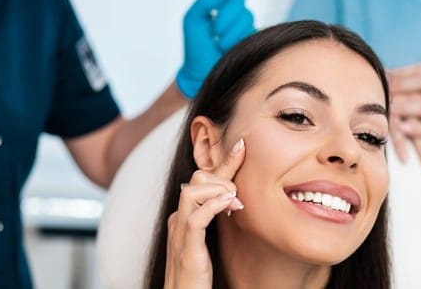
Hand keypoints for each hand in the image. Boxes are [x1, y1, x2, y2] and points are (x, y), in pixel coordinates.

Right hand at [164, 139, 245, 288]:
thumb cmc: (198, 273)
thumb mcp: (209, 240)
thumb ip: (216, 218)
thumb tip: (235, 200)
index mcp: (184, 216)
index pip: (202, 179)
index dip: (223, 162)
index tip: (242, 146)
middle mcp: (179, 220)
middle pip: (195, 179)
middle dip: (221, 175)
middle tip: (240, 192)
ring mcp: (180, 233)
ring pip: (191, 192)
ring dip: (218, 189)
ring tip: (235, 201)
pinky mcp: (187, 249)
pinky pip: (195, 219)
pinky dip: (213, 206)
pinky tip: (229, 205)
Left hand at [177, 0, 254, 98]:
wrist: (202, 75)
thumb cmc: (196, 49)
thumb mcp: (193, 20)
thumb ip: (206, 2)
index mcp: (219, 8)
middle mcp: (234, 16)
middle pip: (239, 2)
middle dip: (226, 15)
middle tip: (214, 31)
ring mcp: (245, 29)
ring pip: (247, 17)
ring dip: (231, 32)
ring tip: (219, 45)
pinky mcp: (253, 42)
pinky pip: (252, 32)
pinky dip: (238, 40)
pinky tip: (228, 50)